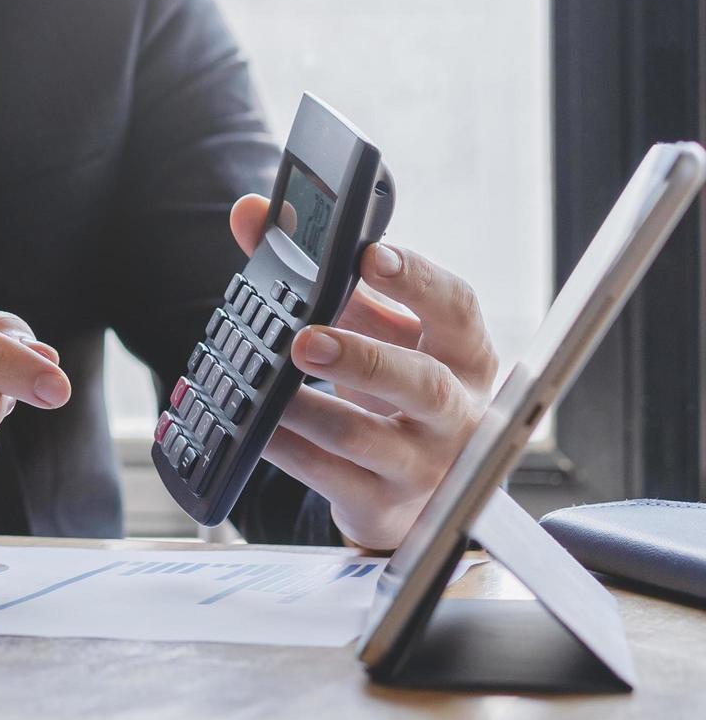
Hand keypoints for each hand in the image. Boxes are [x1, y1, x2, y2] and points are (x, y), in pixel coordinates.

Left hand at [226, 196, 496, 548]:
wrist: (411, 490)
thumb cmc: (392, 392)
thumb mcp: (371, 330)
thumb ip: (320, 273)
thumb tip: (254, 215)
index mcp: (464, 354)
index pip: (456, 309)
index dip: (417, 281)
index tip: (370, 254)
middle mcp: (456, 411)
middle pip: (422, 384)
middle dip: (363, 357)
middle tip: (305, 339)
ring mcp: (423, 464)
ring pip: (367, 439)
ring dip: (308, 410)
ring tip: (266, 385)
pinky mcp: (383, 505)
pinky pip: (329, 478)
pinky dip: (288, 451)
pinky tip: (255, 429)